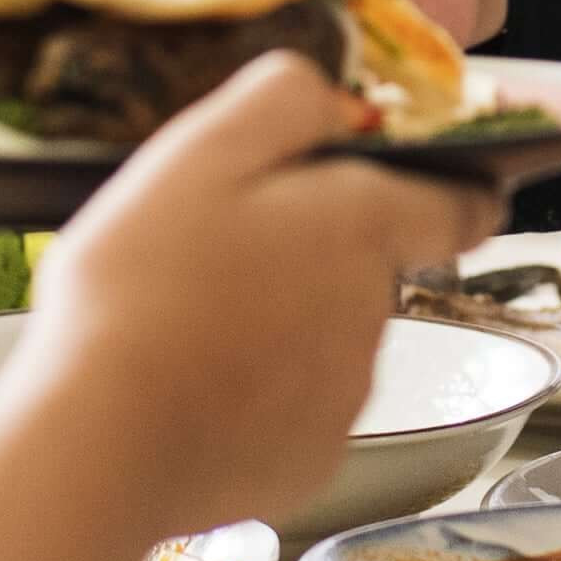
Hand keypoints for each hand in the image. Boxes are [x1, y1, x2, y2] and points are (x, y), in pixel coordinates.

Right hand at [3, 57, 506, 534]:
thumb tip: (333, 98)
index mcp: (360, 226)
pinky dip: (255, 399)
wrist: (100, 443)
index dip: (456, 194)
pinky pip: (294, 414)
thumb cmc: (139, 287)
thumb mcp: (198, 151)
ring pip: (328, 341)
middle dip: (311, 256)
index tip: (444, 192)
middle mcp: (374, 312)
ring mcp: (346, 396)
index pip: (460, 207)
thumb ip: (282, 102)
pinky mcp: (310, 462)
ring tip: (186, 327)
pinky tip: (187, 391)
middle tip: (218, 254)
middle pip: (368, 270)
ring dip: (280, 328)